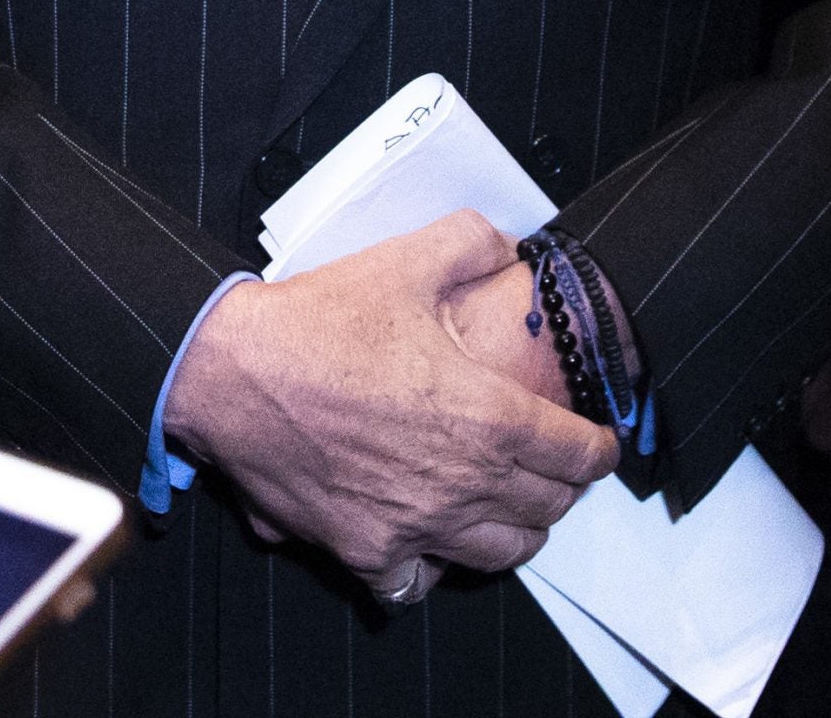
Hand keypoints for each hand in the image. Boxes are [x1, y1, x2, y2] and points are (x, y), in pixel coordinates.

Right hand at [165, 212, 619, 594]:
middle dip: (561, 486)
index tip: (597, 441)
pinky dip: (429, 569)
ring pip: (501, 554)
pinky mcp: (364, 548)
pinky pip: (417, 585)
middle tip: (551, 466)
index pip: (581, 455)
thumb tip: (508, 247)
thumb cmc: (318, 322)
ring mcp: (415, 525)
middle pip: (549, 508)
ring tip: (504, 506)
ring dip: (514, 530)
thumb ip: (474, 245)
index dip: (599, 447)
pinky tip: (425, 542)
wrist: (231, 373)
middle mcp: (463, 482)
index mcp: (489, 416)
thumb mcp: (407, 260)